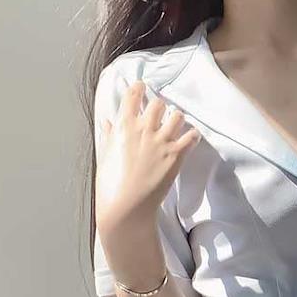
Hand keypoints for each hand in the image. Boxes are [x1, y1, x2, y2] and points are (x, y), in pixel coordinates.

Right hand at [95, 80, 200, 232]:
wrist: (126, 207)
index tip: (142, 88)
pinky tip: (189, 139)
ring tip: (175, 126)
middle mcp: (143, 129)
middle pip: (158, 103)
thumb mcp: (105, 155)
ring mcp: (161, 142)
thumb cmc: (111, 184)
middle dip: (159, 107)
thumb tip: (107, 122)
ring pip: (177, 115)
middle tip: (160, 115)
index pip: (133, 94)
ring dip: (176, 119)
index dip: (139, 89)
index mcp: (123, 126)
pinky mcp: (176, 156)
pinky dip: (192, 136)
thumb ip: (109, 135)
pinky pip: (191, 137)